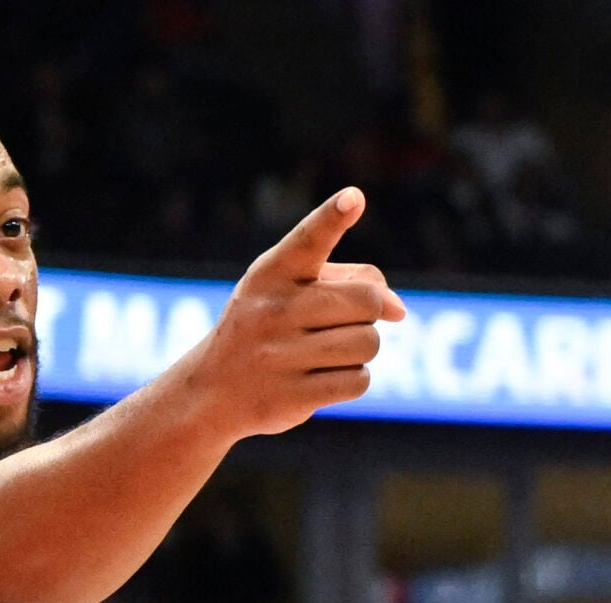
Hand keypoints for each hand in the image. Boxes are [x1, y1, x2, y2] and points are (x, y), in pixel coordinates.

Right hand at [186, 187, 406, 437]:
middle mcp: (274, 309)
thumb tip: (398, 310)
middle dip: (370, 313)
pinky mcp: (293, 396)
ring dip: (361, 349)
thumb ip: (348, 281)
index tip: (354, 198)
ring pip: (368, 343)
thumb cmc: (265, 328)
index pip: (308, 239)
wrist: (211, 390)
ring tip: (328, 352)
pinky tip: (325, 377)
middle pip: (367, 300)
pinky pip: (358, 381)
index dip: (332, 217)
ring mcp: (281, 355)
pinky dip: (353, 379)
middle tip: (344, 322)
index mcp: (273, 271)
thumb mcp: (288, 290)